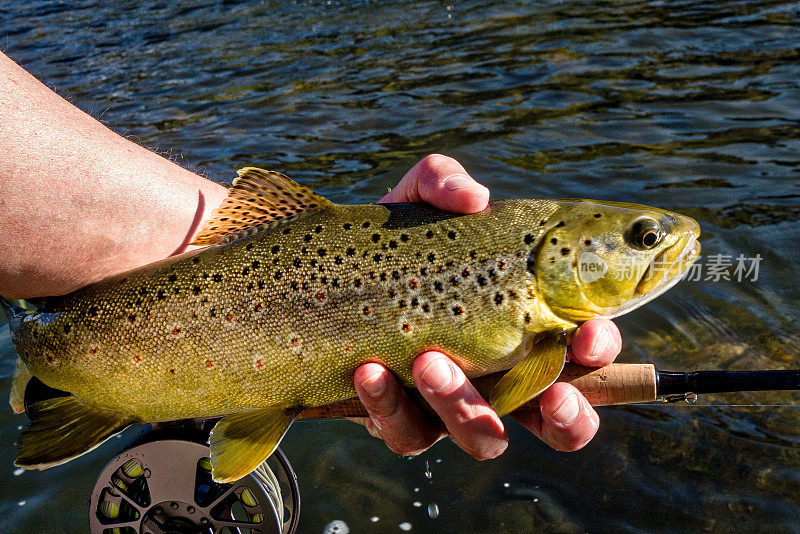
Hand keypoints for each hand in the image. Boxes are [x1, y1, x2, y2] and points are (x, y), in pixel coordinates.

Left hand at [352, 154, 621, 457]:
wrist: (326, 276)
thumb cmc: (395, 240)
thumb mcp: (416, 201)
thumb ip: (444, 182)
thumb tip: (474, 197)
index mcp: (525, 325)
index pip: (583, 351)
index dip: (600, 352)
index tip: (587, 335)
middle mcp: (501, 374)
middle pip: (561, 421)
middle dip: (570, 417)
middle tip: (552, 394)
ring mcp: (454, 405)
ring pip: (485, 439)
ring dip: (466, 408)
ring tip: (429, 361)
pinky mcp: (403, 422)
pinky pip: (408, 436)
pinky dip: (391, 409)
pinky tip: (370, 372)